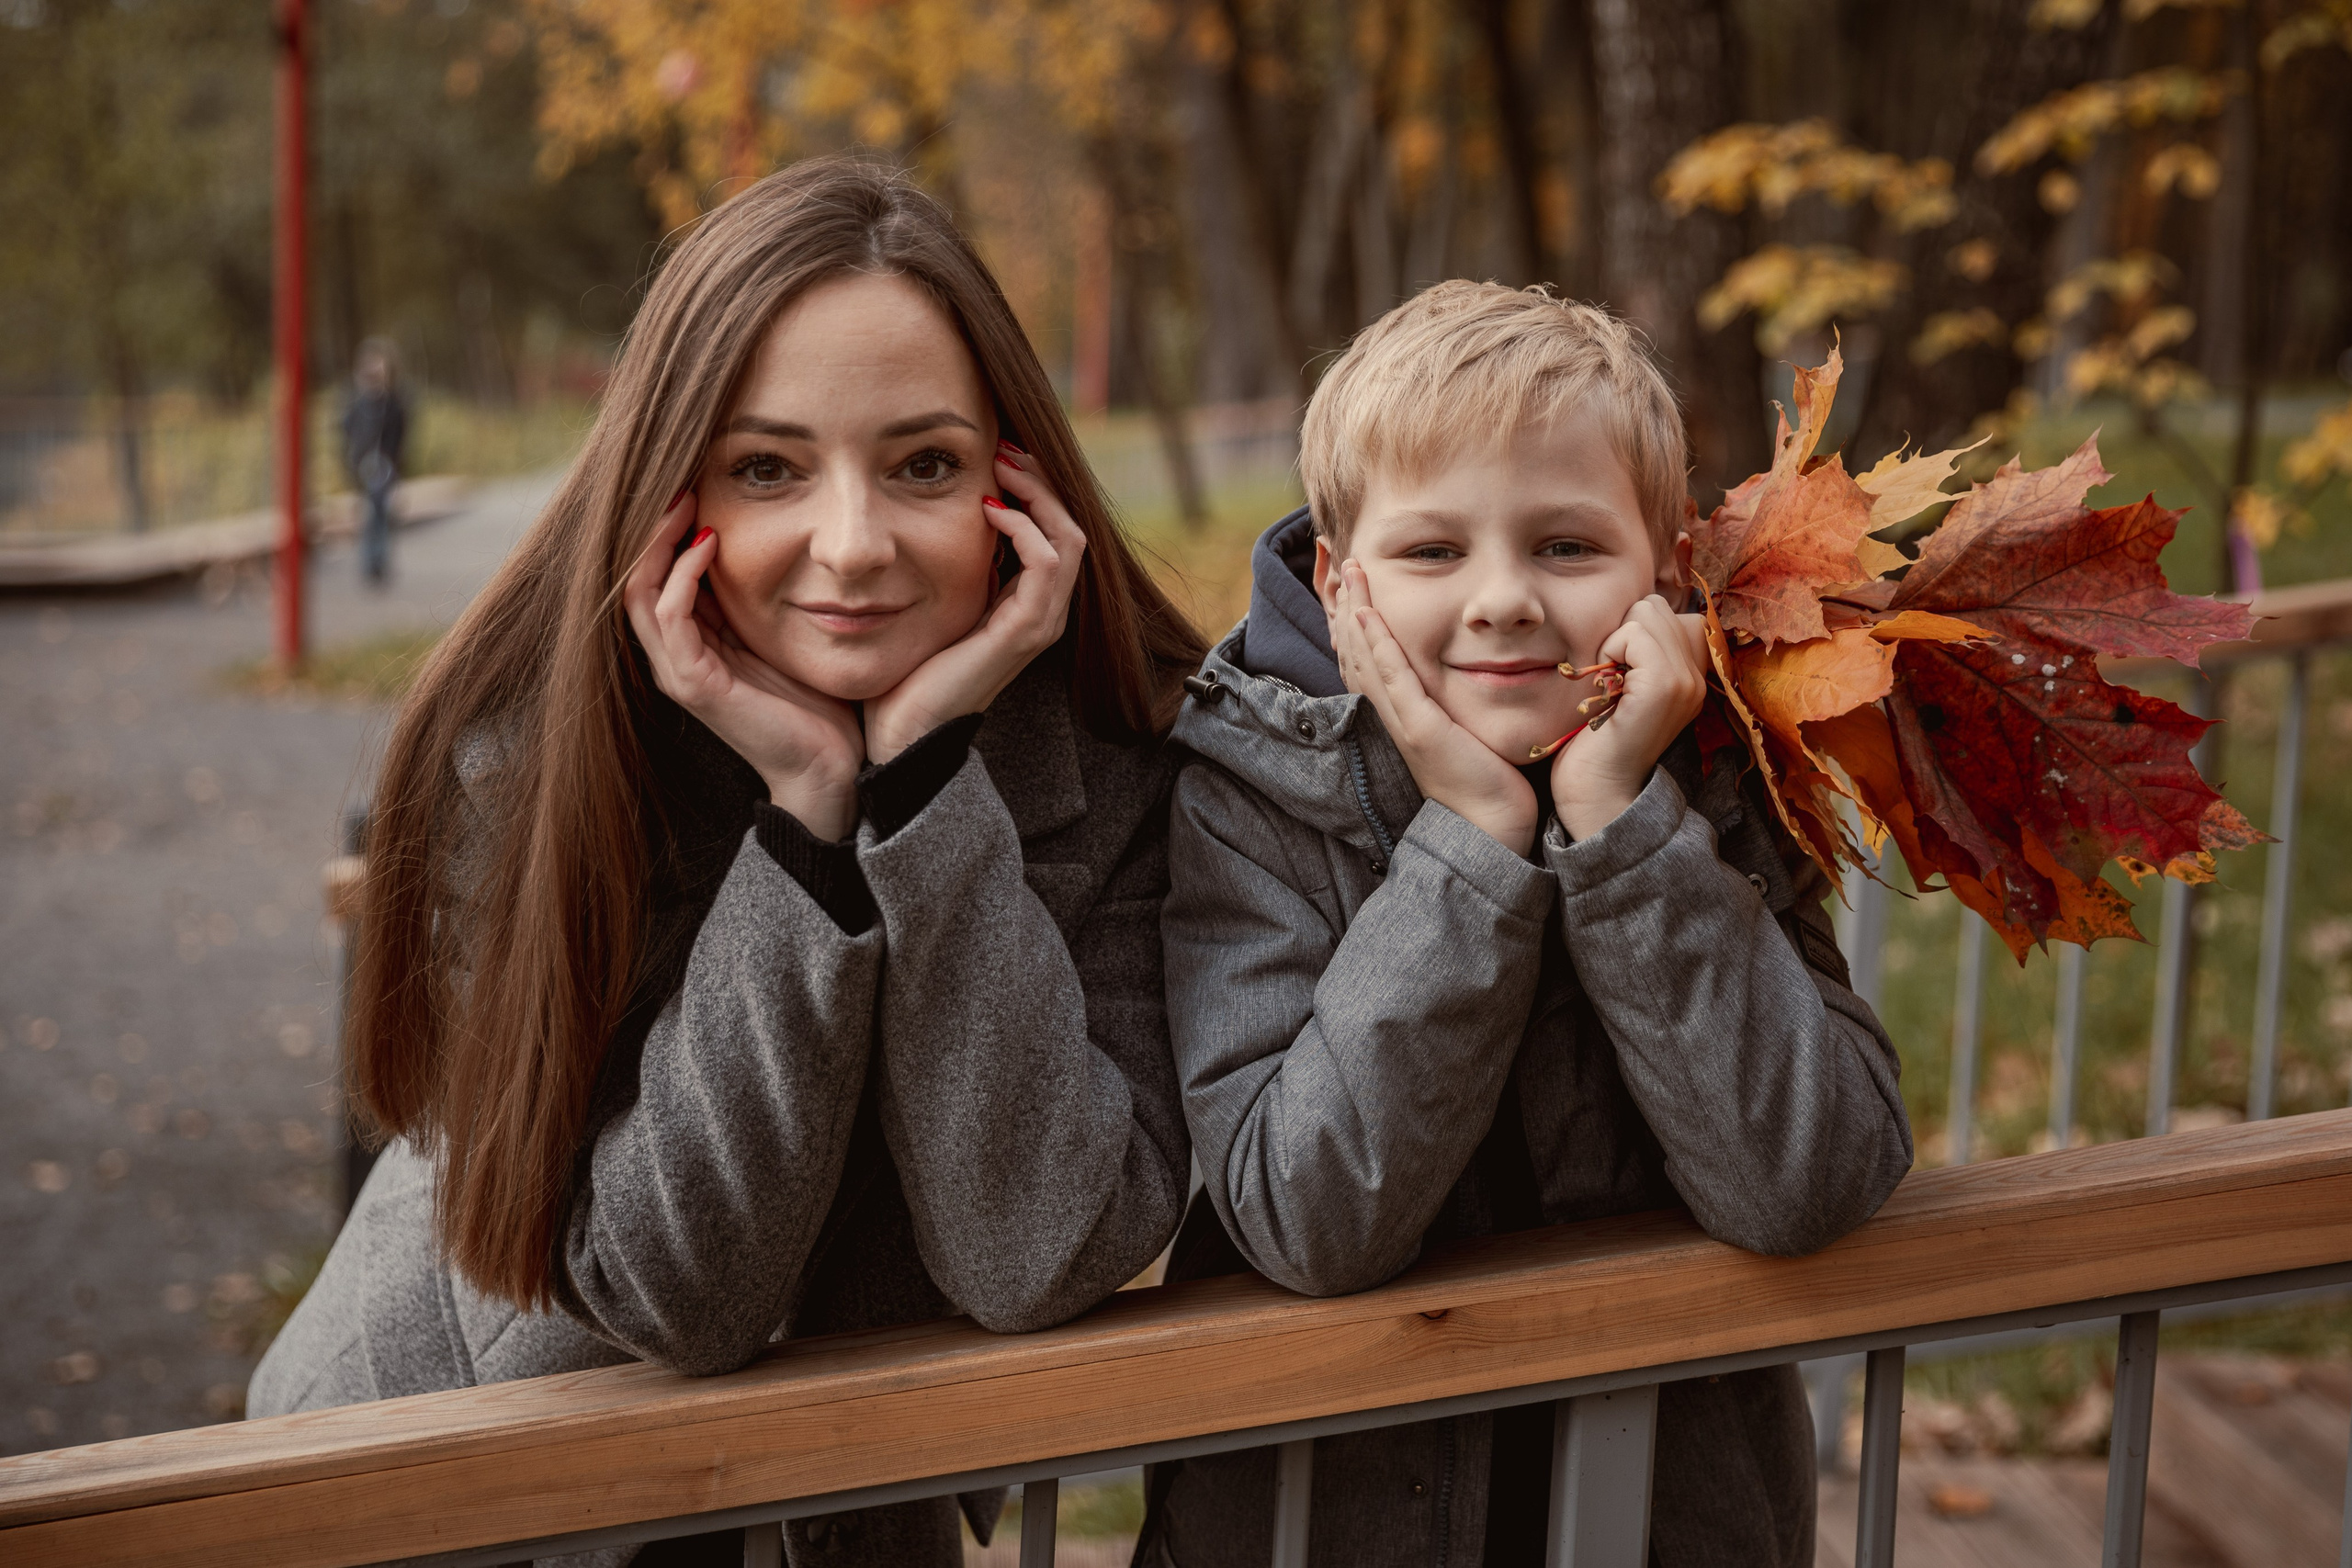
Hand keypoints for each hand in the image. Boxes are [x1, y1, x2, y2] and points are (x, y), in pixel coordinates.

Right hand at [623, 490, 864, 839]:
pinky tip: (708, 543)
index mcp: (693, 642)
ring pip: (640, 590)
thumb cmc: (814, 701)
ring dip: (658, 541)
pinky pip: (669, 616)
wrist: (829, 766)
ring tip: (684, 499)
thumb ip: (766, 595)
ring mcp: (679, 671)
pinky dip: (682, 575)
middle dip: (652, 524)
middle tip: (680, 477)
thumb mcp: (784, 631)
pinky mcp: (694, 684)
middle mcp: (675, 655)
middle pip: (635, 574)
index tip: (694, 479)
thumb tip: (777, 537)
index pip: (657, 572)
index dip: (668, 527)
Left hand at [862, 446, 1086, 763]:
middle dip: (1040, 482)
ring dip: (1037, 496)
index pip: (1053, 532)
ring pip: (1068, 538)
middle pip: (1069, 527)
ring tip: (1001, 467)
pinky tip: (989, 509)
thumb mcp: (933, 599)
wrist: (902, 729)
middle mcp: (1043, 613)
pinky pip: (1047, 564)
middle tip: (1004, 448)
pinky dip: (1024, 528)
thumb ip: (949, 563)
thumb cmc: (908, 668)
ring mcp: (1040, 623)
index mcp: (1025, 604)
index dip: (1033, 489)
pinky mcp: (1026, 631)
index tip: (997, 454)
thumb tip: (938, 511)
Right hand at [1333, 560, 1537, 855]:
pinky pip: (1392, 677)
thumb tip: (1470, 677)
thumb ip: (1461, 703)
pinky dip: (1378, 644)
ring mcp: (1400, 721)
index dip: (1357, 622)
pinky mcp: (1418, 729)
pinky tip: (1367, 615)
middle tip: (1342, 564)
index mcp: (1401, 715)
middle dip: (1347, 606)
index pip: (1369, 660)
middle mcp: (1392, 715)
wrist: (1492, 829)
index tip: (1354, 587)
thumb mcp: (1466, 733)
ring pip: (1366, 657)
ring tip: (1349, 572)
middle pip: (1356, 652)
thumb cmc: (1488, 784)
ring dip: (1354, 611)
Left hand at [1550, 594, 1708, 840]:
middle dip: (1622, 632)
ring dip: (1615, 641)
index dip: (1632, 631)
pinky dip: (1610, 651)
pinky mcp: (1666, 684)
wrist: (1597, 791)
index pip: (1667, 611)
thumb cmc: (1595, 738)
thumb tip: (1636, 609)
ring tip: (1611, 683)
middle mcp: (1698, 676)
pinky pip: (1635, 632)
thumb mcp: (1624, 686)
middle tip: (1612, 679)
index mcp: (1691, 674)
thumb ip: (1639, 650)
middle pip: (1655, 605)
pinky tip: (1607, 686)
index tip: (1620, 673)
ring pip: (1646, 612)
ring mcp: (1687, 679)